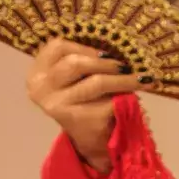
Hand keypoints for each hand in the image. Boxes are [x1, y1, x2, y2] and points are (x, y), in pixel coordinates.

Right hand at [26, 38, 145, 170]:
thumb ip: (83, 59)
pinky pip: (108, 101)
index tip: (105, 52)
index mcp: (37, 72)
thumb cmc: (83, 97)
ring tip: (141, 79)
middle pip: (76, 64)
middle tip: (126, 66)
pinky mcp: (78, 119)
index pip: (57, 47)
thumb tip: (117, 42)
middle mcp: (41, 89)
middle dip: (107, 63)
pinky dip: (125, 97)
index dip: (84, 47)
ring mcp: (57, 105)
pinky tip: (136, 97)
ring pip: (97, 82)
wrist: (88, 136)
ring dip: (124, 80)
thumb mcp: (74, 77)